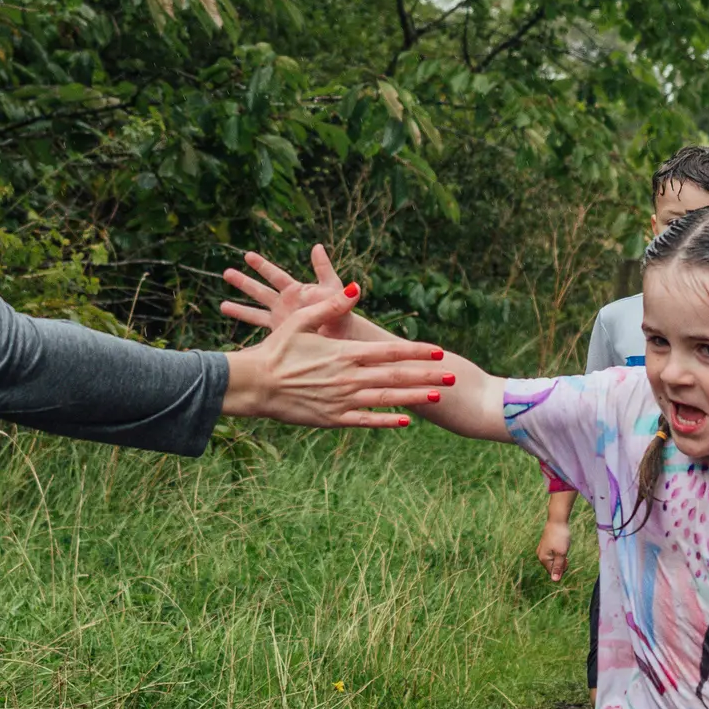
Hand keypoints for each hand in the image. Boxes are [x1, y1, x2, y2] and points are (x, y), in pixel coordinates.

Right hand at [217, 245, 388, 344]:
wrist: (344, 337)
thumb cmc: (342, 311)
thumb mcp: (333, 287)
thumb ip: (324, 269)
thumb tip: (316, 246)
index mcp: (295, 291)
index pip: (275, 275)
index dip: (262, 266)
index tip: (247, 255)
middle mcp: (285, 304)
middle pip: (260, 291)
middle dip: (243, 283)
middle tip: (226, 273)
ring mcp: (282, 320)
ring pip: (255, 313)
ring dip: (239, 309)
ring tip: (221, 305)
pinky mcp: (282, 336)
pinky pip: (263, 334)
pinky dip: (251, 336)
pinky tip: (238, 336)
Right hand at [218, 245, 448, 426]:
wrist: (254, 385)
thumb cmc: (275, 350)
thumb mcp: (301, 320)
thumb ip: (331, 306)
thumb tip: (356, 288)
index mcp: (345, 353)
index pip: (390, 351)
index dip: (417, 351)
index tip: (439, 351)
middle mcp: (349, 377)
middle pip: (397, 376)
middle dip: (427, 376)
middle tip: (453, 377)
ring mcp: (342, 400)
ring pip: (387, 399)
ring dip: (414, 398)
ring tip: (438, 396)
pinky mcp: (332, 419)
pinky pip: (365, 421)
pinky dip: (386, 421)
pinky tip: (405, 420)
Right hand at [536, 516, 572, 580]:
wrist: (557, 520)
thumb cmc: (560, 537)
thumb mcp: (561, 553)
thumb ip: (558, 567)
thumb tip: (555, 580)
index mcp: (543, 559)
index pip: (553, 572)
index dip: (562, 568)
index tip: (566, 559)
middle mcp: (540, 555)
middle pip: (552, 567)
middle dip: (561, 563)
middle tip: (565, 553)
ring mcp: (542, 550)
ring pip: (553, 560)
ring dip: (560, 557)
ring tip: (563, 547)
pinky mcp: (545, 545)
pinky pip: (552, 554)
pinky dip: (558, 552)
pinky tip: (560, 544)